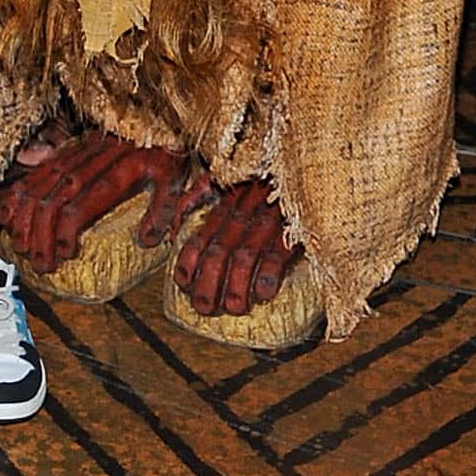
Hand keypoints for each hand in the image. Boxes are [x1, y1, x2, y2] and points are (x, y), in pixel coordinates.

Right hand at [0, 134, 207, 273]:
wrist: (157, 114)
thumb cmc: (164, 150)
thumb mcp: (173, 179)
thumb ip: (161, 210)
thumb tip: (147, 241)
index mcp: (113, 175)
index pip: (78, 206)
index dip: (64, 232)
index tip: (63, 255)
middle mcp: (87, 165)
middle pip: (52, 201)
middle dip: (40, 235)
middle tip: (39, 263)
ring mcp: (74, 156)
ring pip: (40, 186)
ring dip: (26, 218)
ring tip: (22, 245)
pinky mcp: (68, 151)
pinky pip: (38, 171)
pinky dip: (21, 191)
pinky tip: (11, 211)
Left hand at [172, 176, 298, 316]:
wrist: (305, 167)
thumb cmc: (259, 178)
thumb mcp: (222, 178)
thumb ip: (194, 198)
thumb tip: (170, 231)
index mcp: (224, 205)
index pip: (199, 237)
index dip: (189, 263)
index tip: (184, 284)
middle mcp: (242, 214)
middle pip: (219, 252)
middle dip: (208, 284)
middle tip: (204, 308)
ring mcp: (267, 220)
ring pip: (245, 255)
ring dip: (237, 285)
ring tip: (233, 307)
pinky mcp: (292, 227)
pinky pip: (278, 252)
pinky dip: (269, 274)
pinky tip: (264, 294)